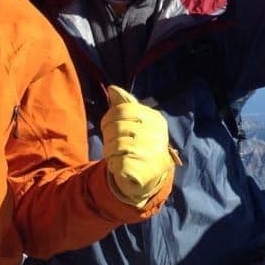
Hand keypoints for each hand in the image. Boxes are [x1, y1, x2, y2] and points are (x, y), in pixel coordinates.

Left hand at [99, 86, 175, 207]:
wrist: (151, 175)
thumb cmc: (140, 144)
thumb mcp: (136, 122)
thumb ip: (125, 105)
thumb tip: (112, 88)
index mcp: (155, 119)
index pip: (122, 110)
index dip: (109, 118)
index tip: (109, 128)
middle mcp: (155, 134)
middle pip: (115, 127)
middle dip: (108, 137)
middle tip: (114, 145)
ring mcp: (150, 152)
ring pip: (113, 145)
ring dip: (109, 152)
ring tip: (117, 155)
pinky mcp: (141, 169)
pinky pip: (114, 161)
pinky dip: (112, 164)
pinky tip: (119, 165)